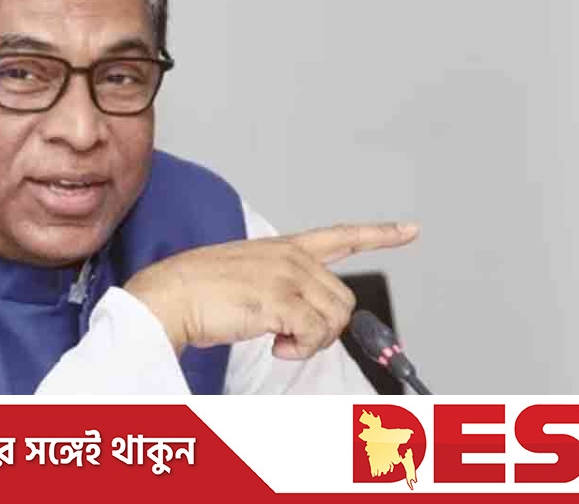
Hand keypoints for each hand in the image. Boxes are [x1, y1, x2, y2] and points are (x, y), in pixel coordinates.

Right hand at [123, 222, 418, 358]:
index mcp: (284, 247)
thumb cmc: (198, 292)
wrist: (168, 296)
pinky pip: (316, 334)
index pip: (340, 235)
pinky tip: (275, 346)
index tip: (410, 229)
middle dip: (325, 328)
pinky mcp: (280, 299)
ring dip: (312, 341)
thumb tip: (302, 316)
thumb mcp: (246, 275)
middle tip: (290, 339)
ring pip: (335, 318)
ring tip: (279, 341)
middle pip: (343, 299)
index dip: (379, 234)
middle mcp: (291, 256)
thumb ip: (278, 284)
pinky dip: (300, 350)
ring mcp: (287, 275)